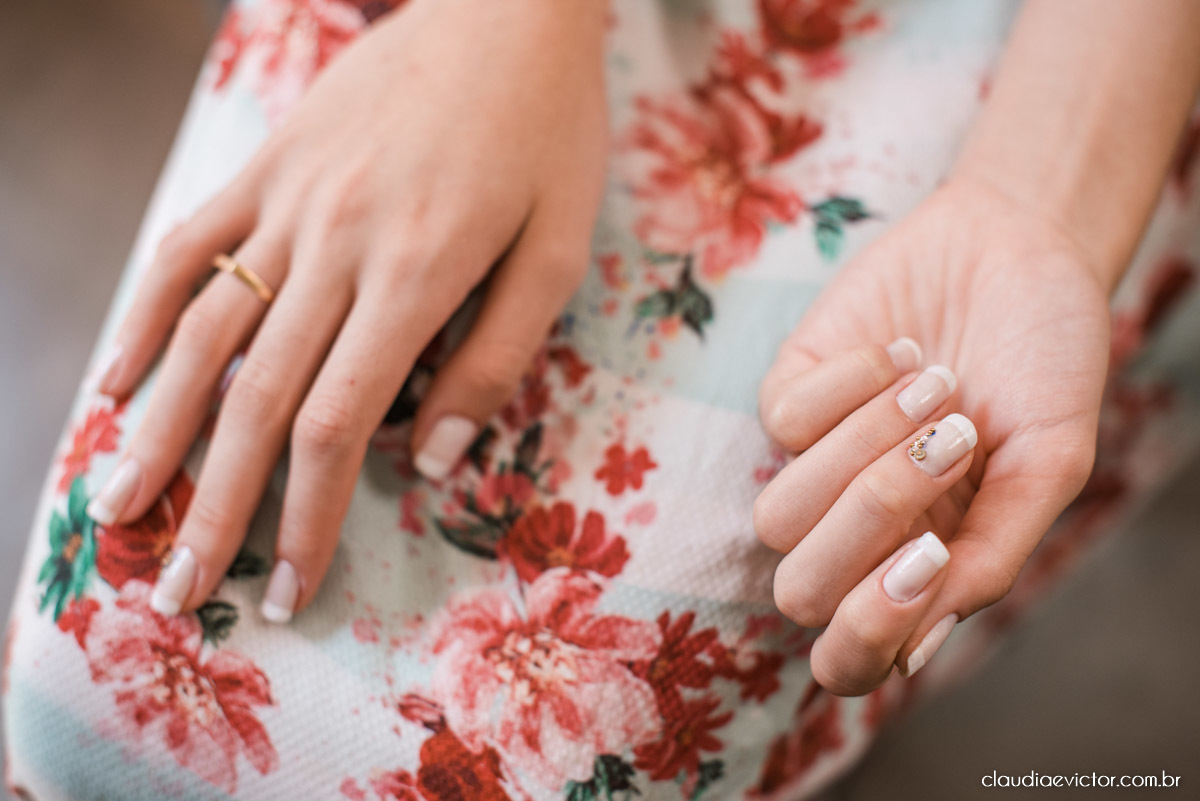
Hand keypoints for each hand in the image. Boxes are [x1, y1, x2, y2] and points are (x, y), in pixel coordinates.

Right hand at [86, 0, 608, 621]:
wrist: (504, 8)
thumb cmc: (547, 135)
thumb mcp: (558, 251)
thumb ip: (496, 359)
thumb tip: (430, 463)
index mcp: (415, 275)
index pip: (335, 425)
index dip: (304, 516)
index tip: (287, 588)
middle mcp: (335, 244)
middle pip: (255, 399)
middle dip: (216, 506)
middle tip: (178, 592)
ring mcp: (287, 200)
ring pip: (202, 332)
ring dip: (156, 432)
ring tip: (116, 511)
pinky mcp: (265, 164)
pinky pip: (187, 245)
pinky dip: (144, 317)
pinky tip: (116, 383)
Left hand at [755, 177, 1108, 694]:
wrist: (1020, 247)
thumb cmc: (1044, 361)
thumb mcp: (1047, 464)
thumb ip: (990, 558)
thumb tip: (916, 653)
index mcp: (921, 565)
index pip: (850, 657)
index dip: (867, 634)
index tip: (933, 553)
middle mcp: (858, 528)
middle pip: (799, 591)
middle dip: (869, 522)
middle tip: (948, 447)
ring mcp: (816, 464)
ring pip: (777, 514)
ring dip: (864, 449)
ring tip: (939, 389)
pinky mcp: (788, 394)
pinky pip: (784, 422)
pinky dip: (852, 385)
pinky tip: (900, 351)